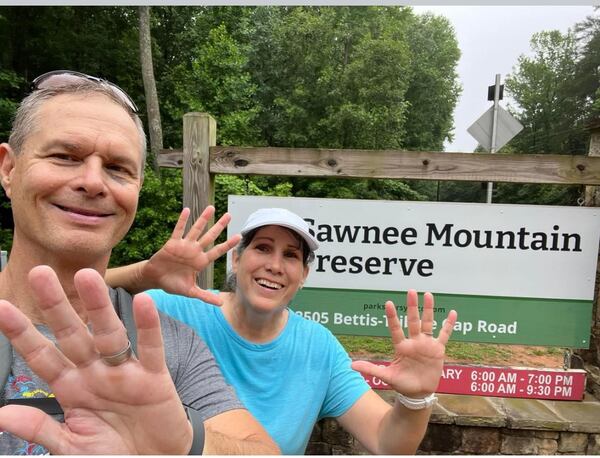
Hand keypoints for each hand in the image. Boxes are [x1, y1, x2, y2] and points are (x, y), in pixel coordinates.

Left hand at [0, 266, 191, 453]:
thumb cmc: (113, 454)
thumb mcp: (74, 448)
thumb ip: (42, 430)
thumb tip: (1, 415)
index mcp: (72, 388)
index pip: (42, 356)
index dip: (22, 333)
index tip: (0, 308)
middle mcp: (96, 373)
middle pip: (73, 334)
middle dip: (56, 306)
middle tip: (40, 274)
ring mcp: (125, 371)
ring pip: (109, 333)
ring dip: (99, 305)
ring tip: (87, 276)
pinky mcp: (154, 376)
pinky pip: (150, 347)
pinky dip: (147, 326)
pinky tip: (143, 303)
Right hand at [141, 206, 240, 304]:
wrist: (155, 279)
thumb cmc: (173, 284)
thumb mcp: (191, 292)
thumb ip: (205, 296)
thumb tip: (221, 303)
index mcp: (201, 262)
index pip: (217, 251)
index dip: (228, 244)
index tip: (239, 236)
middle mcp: (195, 251)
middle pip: (210, 236)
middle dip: (219, 226)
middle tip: (229, 215)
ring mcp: (184, 246)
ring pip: (196, 230)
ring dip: (203, 219)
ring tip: (211, 208)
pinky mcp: (172, 244)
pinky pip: (178, 230)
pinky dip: (182, 221)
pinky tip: (187, 210)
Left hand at [352, 290, 456, 397]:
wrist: (418, 393)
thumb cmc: (401, 383)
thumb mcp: (386, 376)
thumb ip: (371, 369)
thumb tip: (351, 365)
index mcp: (401, 346)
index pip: (396, 328)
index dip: (392, 316)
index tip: (388, 303)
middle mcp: (413, 341)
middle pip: (413, 320)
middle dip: (412, 306)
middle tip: (411, 291)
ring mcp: (426, 344)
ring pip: (428, 323)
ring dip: (428, 309)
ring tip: (428, 294)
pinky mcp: (438, 349)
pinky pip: (444, 334)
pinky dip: (448, 324)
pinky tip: (452, 313)